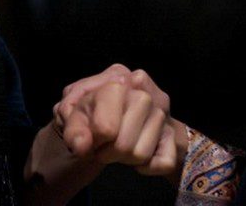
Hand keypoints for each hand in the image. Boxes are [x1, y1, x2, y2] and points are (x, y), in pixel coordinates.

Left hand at [53, 64, 179, 176]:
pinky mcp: (174, 132)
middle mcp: (144, 87)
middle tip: (102, 146)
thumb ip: (72, 127)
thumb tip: (82, 146)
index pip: (106, 125)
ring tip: (116, 147)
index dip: (95, 138)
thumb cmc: (90, 111)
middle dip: (108, 152)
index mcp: (116, 76)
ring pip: (141, 154)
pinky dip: (147, 167)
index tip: (91, 136)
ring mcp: (162, 109)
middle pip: (124, 142)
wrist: (112, 117)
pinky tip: (137, 156)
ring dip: (124, 160)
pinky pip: (164, 162)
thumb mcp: (71, 113)